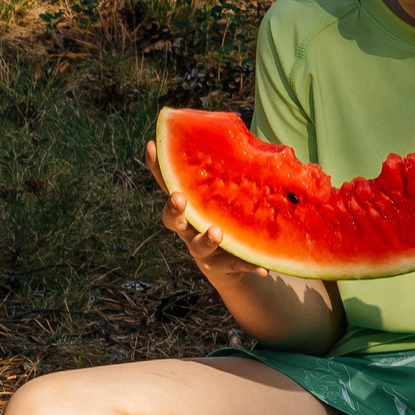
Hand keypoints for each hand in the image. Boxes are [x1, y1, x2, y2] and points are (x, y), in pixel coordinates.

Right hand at [147, 140, 266, 280]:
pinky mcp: (223, 267)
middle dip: (173, 208)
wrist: (232, 265)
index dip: (158, 167)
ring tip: (216, 233)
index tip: (152, 146)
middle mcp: (190, 228)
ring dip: (207, 239)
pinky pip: (236, 266)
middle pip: (172, 219)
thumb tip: (257, 146)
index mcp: (191, 206)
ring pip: (199, 246)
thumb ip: (235, 177)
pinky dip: (249, 266)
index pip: (170, 184)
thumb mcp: (228, 197)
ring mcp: (203, 249)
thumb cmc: (228, 219)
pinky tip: (263, 269)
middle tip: (179, 198)